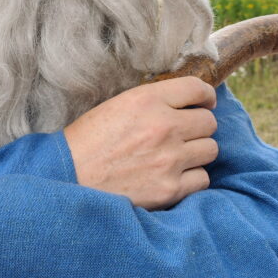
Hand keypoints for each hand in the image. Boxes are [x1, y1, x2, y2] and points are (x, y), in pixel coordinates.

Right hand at [63, 77, 217, 209]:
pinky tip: (172, 177)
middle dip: (198, 127)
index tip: (204, 103)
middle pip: (209, 122)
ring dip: (196, 153)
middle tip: (183, 134)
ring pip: (210, 150)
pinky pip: (202, 179)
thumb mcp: (116, 106)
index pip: (197, 88)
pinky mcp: (170, 189)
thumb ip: (151, 102)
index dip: (205, 96)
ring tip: (176, 156)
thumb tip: (184, 103)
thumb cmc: (87, 141)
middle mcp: (164, 127)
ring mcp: (169, 159)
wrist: (67, 178)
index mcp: (147, 100)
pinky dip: (191, 179)